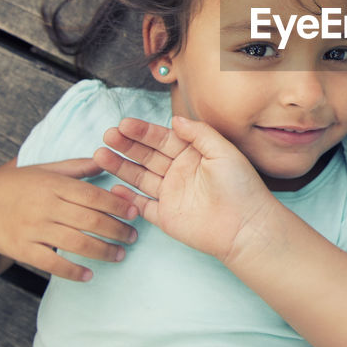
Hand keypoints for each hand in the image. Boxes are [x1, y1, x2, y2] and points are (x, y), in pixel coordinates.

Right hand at [0, 158, 138, 281]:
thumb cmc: (16, 185)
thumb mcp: (44, 170)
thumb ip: (76, 167)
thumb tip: (106, 159)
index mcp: (53, 185)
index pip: (92, 195)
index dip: (116, 205)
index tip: (135, 212)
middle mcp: (45, 206)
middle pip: (89, 221)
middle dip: (117, 230)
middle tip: (133, 236)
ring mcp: (33, 230)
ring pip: (75, 243)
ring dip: (102, 252)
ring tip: (119, 255)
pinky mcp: (22, 250)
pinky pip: (51, 264)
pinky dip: (72, 271)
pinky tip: (88, 275)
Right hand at [95, 116, 275, 263]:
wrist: (246, 227)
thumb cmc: (241, 187)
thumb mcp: (223, 151)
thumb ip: (199, 133)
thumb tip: (175, 119)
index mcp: (192, 154)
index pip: (162, 139)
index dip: (143, 132)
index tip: (124, 124)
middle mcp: (179, 172)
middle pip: (147, 156)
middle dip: (127, 146)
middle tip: (108, 136)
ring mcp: (171, 194)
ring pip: (140, 177)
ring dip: (121, 167)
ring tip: (100, 155)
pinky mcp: (166, 217)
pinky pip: (142, 206)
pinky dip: (127, 198)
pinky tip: (113, 187)